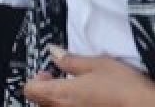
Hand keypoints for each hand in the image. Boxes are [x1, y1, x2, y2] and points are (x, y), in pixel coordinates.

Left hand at [22, 47, 154, 106]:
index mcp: (62, 95)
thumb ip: (70, 61)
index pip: (31, 90)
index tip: (49, 72)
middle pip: (39, 103)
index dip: (37, 78)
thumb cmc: (124, 86)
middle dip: (46, 90)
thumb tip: (54, 53)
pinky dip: (71, 106)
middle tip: (61, 79)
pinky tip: (86, 100)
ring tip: (75, 90)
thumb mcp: (96, 64)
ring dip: (57, 100)